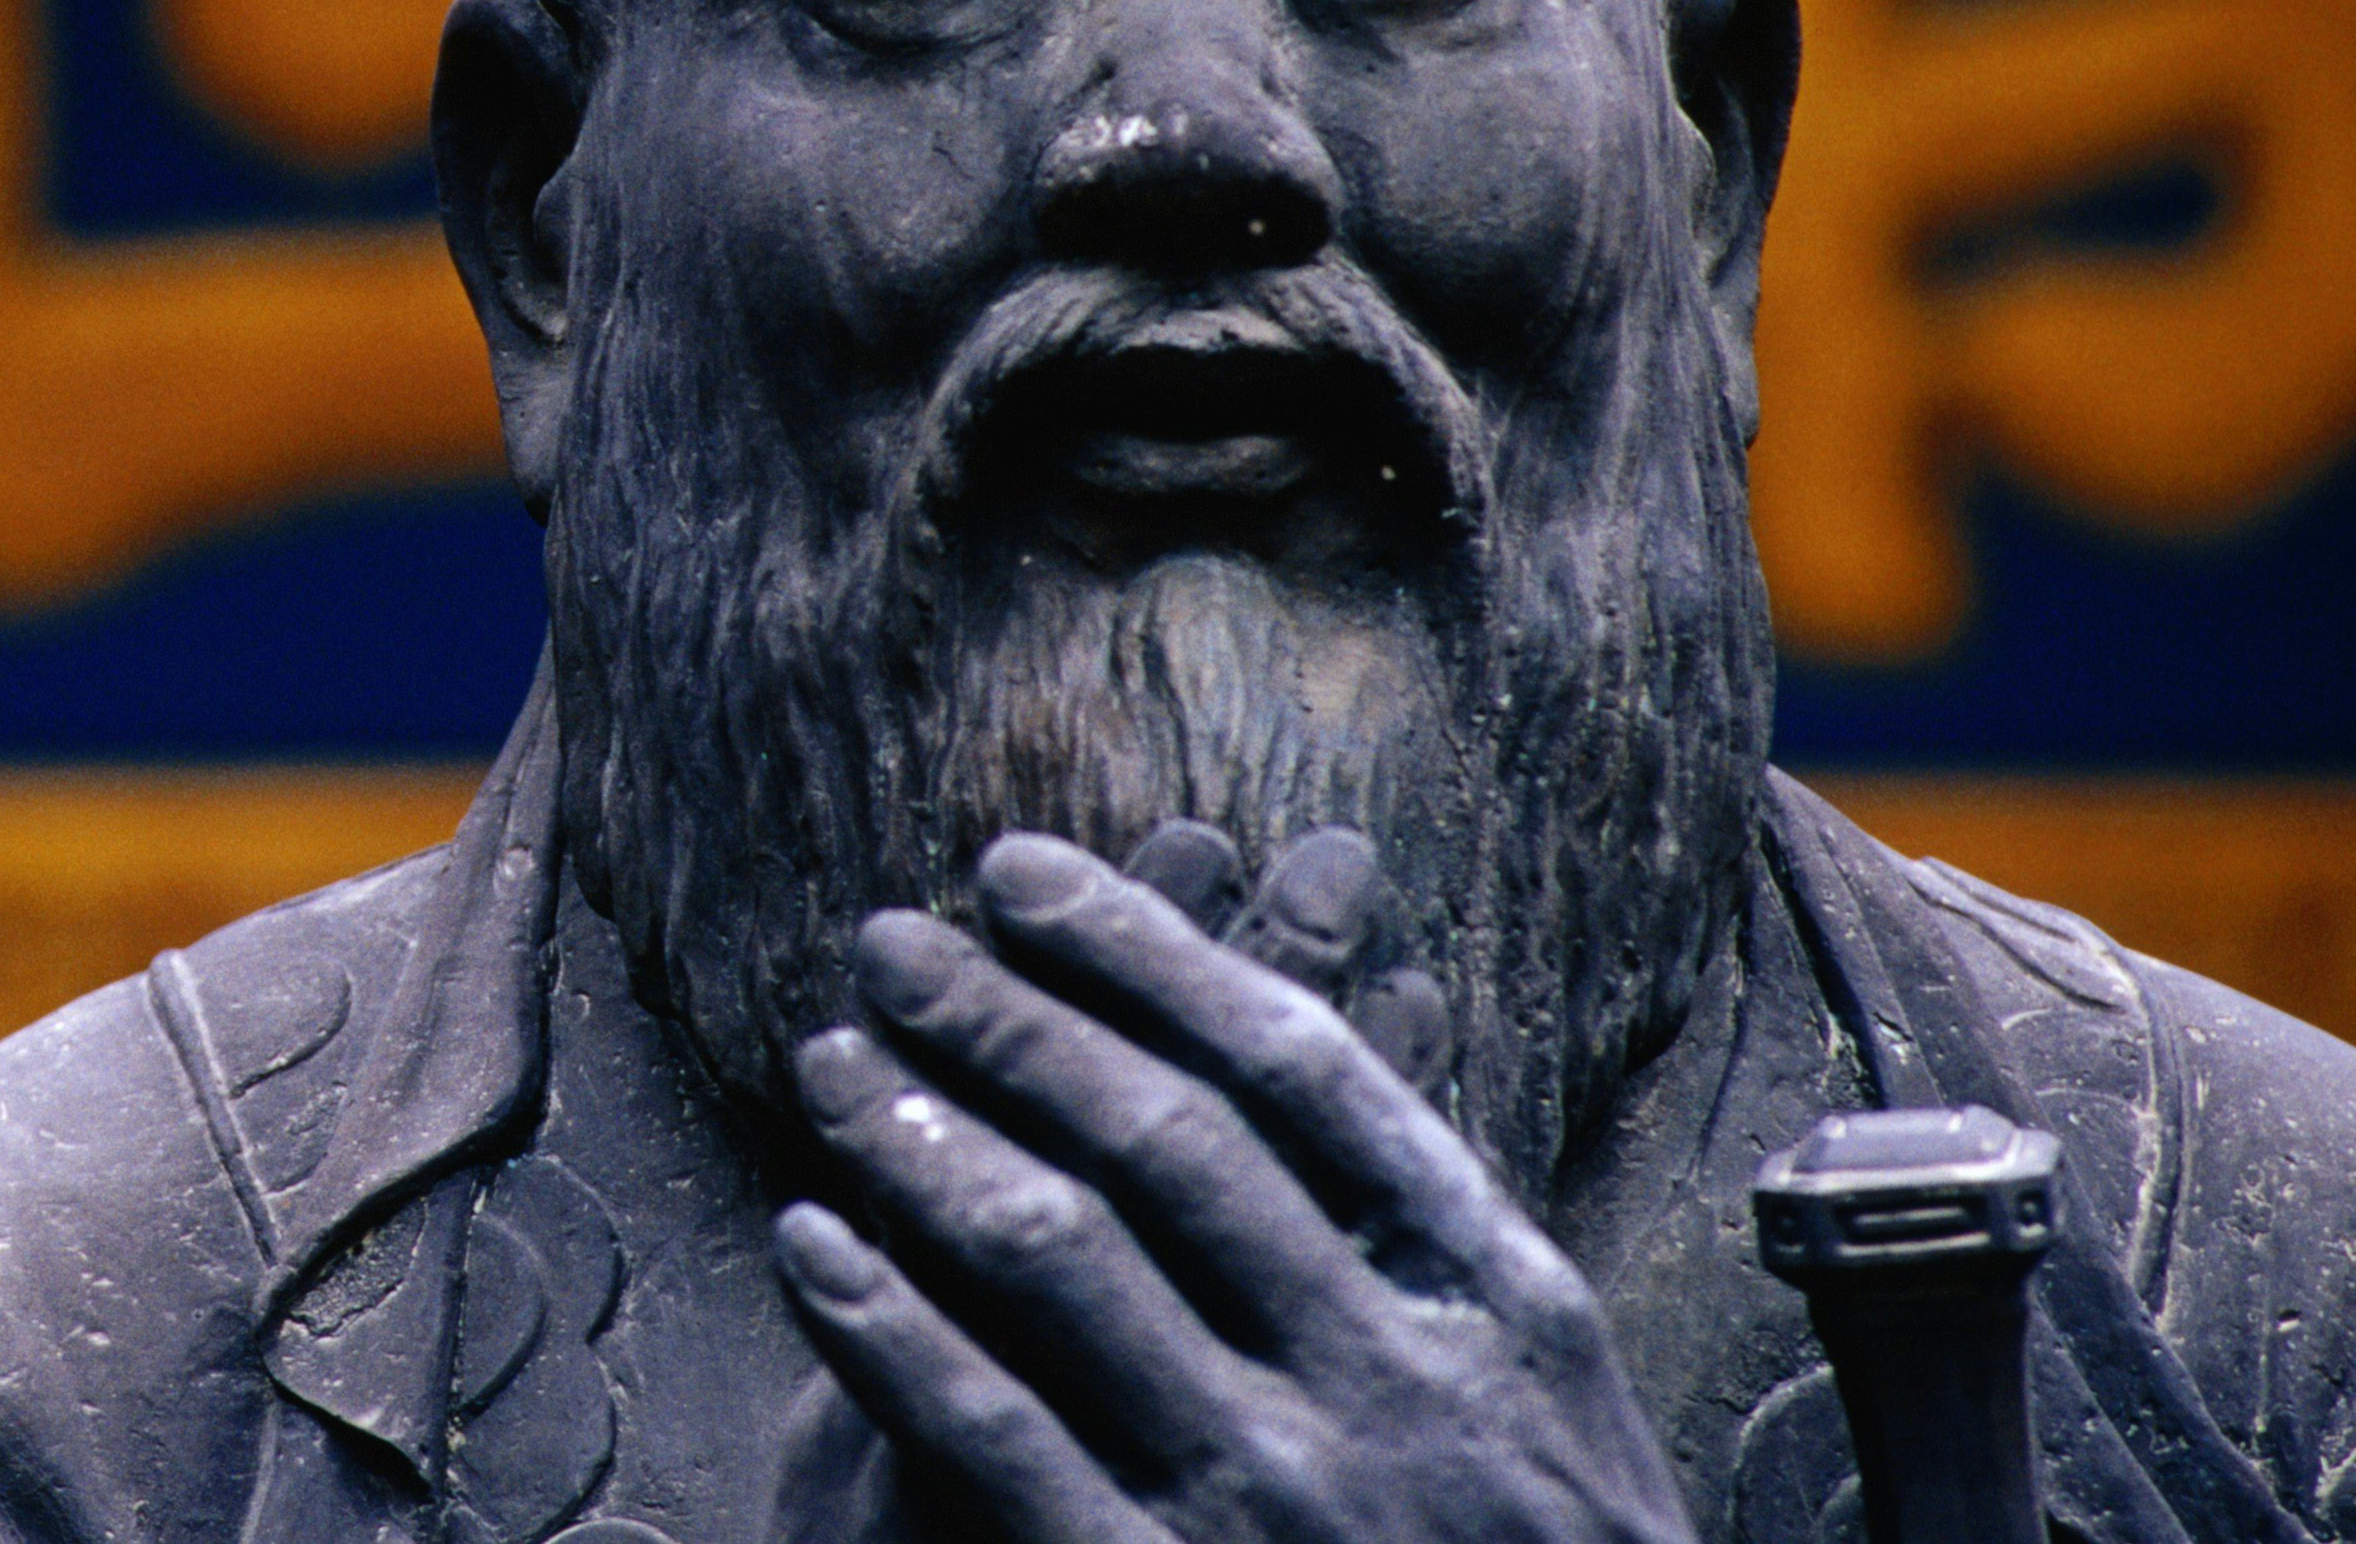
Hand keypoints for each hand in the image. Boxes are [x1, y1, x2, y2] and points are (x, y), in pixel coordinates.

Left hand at [763, 827, 1687, 1543]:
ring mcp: (1277, 1499)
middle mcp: (1390, 1382)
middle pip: (1161, 1135)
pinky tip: (811, 1245)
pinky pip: (995, 1436)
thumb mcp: (1544, 1388)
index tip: (1016, 874)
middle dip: (1005, 1016)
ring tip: (831, 1063)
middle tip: (887, 944)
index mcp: (1495, 1297)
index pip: (1296, 1066)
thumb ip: (1428, 1223)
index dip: (1141, 951)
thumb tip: (1322, 1004)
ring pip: (1060, 1260)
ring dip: (920, 1137)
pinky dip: (887, 1326)